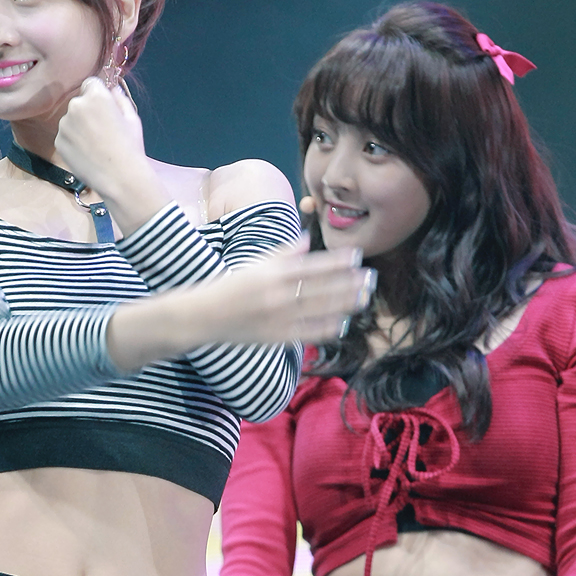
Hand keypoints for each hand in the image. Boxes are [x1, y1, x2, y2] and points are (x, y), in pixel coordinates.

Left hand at [54, 78, 165, 228]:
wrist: (119, 177)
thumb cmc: (130, 146)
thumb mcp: (132, 118)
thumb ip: (120, 99)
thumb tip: (113, 90)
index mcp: (96, 96)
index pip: (91, 83)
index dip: (98, 94)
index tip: (105, 108)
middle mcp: (76, 105)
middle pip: (79, 101)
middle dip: (88, 110)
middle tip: (102, 129)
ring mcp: (64, 124)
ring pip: (71, 119)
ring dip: (79, 126)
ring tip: (95, 144)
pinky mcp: (59, 141)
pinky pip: (66, 135)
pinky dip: (73, 141)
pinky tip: (87, 153)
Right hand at [194, 239, 374, 348]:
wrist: (204, 316)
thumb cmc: (230, 287)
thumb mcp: (255, 265)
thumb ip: (283, 253)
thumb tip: (307, 238)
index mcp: (272, 274)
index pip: (312, 266)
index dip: (337, 261)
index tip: (357, 256)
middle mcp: (278, 295)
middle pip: (322, 288)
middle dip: (349, 283)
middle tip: (371, 278)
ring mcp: (278, 318)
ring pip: (319, 310)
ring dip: (344, 303)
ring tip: (364, 297)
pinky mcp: (277, 337)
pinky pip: (308, 333)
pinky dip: (326, 328)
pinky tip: (343, 322)